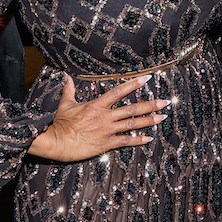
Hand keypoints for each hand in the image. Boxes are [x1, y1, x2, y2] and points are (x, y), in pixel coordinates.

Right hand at [27, 75, 167, 160]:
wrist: (56, 142)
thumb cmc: (60, 123)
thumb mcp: (66, 104)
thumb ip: (69, 90)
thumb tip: (67, 77)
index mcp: (97, 105)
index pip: (119, 91)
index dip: (133, 84)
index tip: (147, 79)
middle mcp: (105, 117)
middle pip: (132, 108)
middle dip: (150, 105)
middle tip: (164, 102)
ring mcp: (107, 131)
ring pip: (132, 124)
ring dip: (148, 121)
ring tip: (162, 118)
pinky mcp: (106, 144)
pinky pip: (125, 141)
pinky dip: (138, 140)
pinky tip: (148, 138)